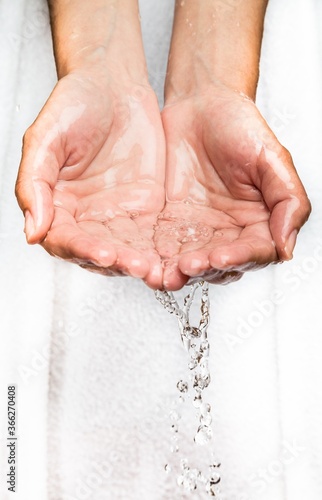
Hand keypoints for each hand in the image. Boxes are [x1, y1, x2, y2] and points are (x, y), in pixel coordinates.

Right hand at [15, 71, 165, 288]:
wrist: (114, 84)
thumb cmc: (74, 104)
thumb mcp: (45, 139)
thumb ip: (34, 184)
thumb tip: (32, 231)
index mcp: (58, 205)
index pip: (64, 240)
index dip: (81, 250)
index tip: (102, 253)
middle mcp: (86, 216)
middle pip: (98, 252)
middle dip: (117, 262)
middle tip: (136, 266)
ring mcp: (117, 214)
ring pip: (126, 249)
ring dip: (139, 262)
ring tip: (155, 268)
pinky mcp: (145, 208)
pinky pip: (152, 235)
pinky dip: (160, 248)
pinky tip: (171, 255)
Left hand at [155, 86, 310, 289]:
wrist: (200, 104)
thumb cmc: (240, 126)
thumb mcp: (272, 159)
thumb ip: (287, 202)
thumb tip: (287, 248)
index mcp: (259, 222)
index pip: (254, 252)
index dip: (239, 259)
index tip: (221, 257)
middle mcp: (229, 232)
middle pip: (220, 265)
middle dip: (205, 269)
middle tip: (189, 265)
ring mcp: (198, 230)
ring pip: (191, 263)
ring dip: (179, 272)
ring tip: (165, 274)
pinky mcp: (170, 224)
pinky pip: (164, 247)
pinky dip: (156, 259)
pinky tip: (148, 263)